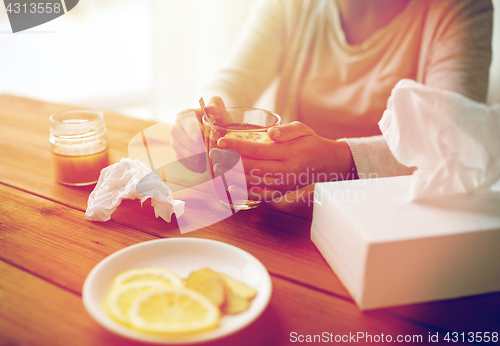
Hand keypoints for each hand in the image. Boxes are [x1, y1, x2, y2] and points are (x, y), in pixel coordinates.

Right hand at [169, 96, 230, 172]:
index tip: (214, 138)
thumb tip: (210, 108)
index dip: (205, 136)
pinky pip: (190, 165)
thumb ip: (215, 104)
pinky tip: (209, 160)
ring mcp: (175, 144)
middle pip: (191, 145)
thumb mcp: (217, 106)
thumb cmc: (214, 115)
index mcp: (182, 116)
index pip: (192, 129)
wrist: (211, 125)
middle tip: (217, 148)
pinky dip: (201, 165)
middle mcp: (174, 130)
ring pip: (191, 157)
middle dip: (206, 148)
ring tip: (215, 154)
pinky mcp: (178, 156)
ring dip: (205, 158)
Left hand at [216, 121, 356, 198]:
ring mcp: (282, 184)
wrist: (327, 163)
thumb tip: (271, 133)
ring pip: (254, 182)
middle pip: (252, 168)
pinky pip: (260, 195)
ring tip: (218, 168)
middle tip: (214, 154)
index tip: (222, 141)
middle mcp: (285, 171)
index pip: (258, 150)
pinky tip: (231, 188)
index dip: (238, 146)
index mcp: (289, 153)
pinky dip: (245, 193)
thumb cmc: (311, 143)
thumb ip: (287, 131)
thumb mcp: (303, 129)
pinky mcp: (281, 192)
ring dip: (233, 177)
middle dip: (230, 161)